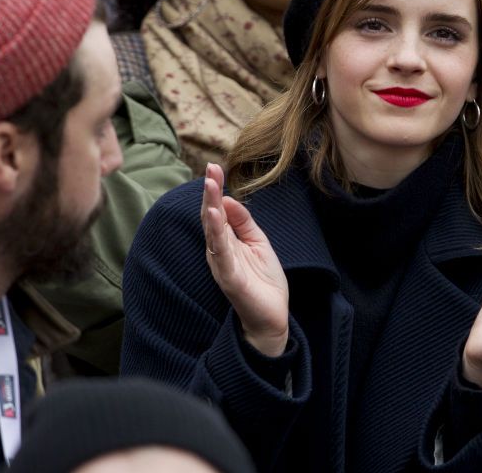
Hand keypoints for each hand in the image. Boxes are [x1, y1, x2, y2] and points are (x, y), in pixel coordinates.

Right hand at [202, 163, 289, 356]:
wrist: (271, 316)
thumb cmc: (263, 280)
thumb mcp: (258, 242)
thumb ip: (243, 222)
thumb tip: (229, 199)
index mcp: (226, 240)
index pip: (217, 210)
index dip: (215, 189)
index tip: (214, 167)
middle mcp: (219, 250)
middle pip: (211, 217)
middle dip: (210, 193)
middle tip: (209, 169)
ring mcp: (222, 264)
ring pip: (213, 232)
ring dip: (210, 208)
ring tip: (210, 187)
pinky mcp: (229, 278)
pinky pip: (221, 253)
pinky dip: (217, 235)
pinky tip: (215, 217)